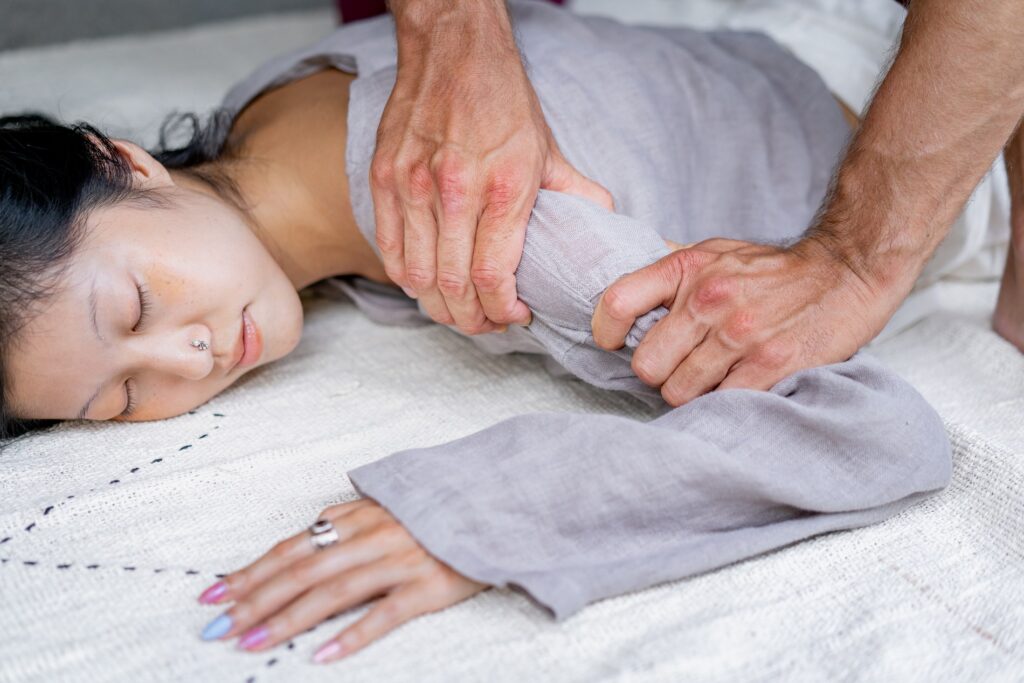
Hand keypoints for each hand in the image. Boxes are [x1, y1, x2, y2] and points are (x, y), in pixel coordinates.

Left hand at [196, 499, 484, 662]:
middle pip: (302, 570)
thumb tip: (307, 532)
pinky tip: (321, 656)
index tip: (214, 593)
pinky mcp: (428, 587)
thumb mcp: (389, 504)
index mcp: (359, 518)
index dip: (251, 570)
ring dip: (288, 619)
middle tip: (217, 626)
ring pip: (333, 592)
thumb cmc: (440, 509)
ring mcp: (400, 561)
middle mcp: (372, 537)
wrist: (497, 505)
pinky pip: (385, 614)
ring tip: (252, 643)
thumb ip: (348, 518)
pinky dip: (352, 635)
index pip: (293, 546)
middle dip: (254, 599)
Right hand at [373, 1, 611, 333]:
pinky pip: (389, 249)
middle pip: (453, 286)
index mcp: (503, 188)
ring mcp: (412, 185)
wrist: (454, 50)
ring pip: (417, 276)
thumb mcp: (548, 149)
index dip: (501, 311)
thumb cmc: (501, 100)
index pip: (493, 277)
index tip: (514, 315)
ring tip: (457, 309)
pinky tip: (426, 282)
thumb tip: (602, 222)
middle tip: (486, 324)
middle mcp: (454, 191)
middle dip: (472, 320)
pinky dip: (407, 277)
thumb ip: (576, 193)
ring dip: (438, 306)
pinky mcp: (384, 178)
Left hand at [592, 237, 881, 406]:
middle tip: (679, 366)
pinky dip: (724, 403)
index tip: (614, 341)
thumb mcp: (716, 252)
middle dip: (659, 372)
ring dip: (692, 392)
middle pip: (646, 365)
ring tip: (712, 377)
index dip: (606, 330)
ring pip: (678, 392)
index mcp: (688, 267)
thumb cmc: (772, 271)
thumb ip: (671, 270)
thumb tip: (621, 289)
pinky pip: (720, 403)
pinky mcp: (769, 364)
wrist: (846, 272)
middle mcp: (709, 299)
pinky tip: (737, 386)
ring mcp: (739, 333)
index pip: (618, 302)